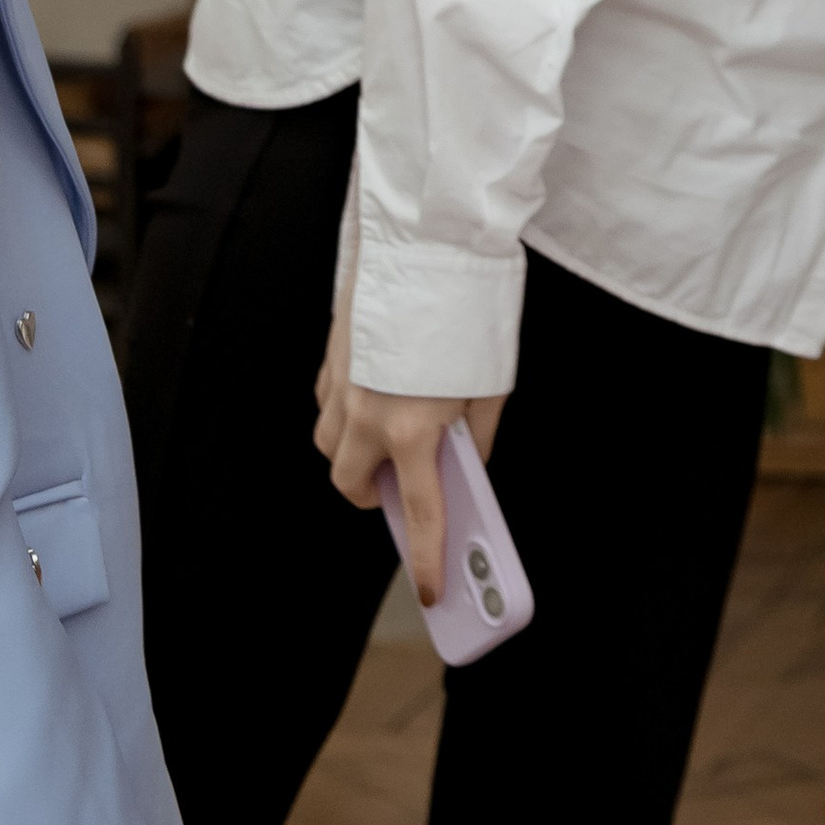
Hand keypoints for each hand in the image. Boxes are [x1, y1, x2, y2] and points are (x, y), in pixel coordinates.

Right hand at [314, 288, 505, 602]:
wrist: (431, 234)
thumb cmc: (472, 307)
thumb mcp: (493, 381)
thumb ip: (475, 435)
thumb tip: (463, 465)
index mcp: (415, 427)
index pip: (420, 514)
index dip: (425, 558)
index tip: (429, 589)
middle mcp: (367, 414)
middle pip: (350, 486)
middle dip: (375, 495)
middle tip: (408, 482)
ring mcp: (341, 384)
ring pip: (331, 444)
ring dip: (357, 453)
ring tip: (395, 433)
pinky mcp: (331, 354)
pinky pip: (330, 402)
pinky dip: (350, 410)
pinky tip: (383, 387)